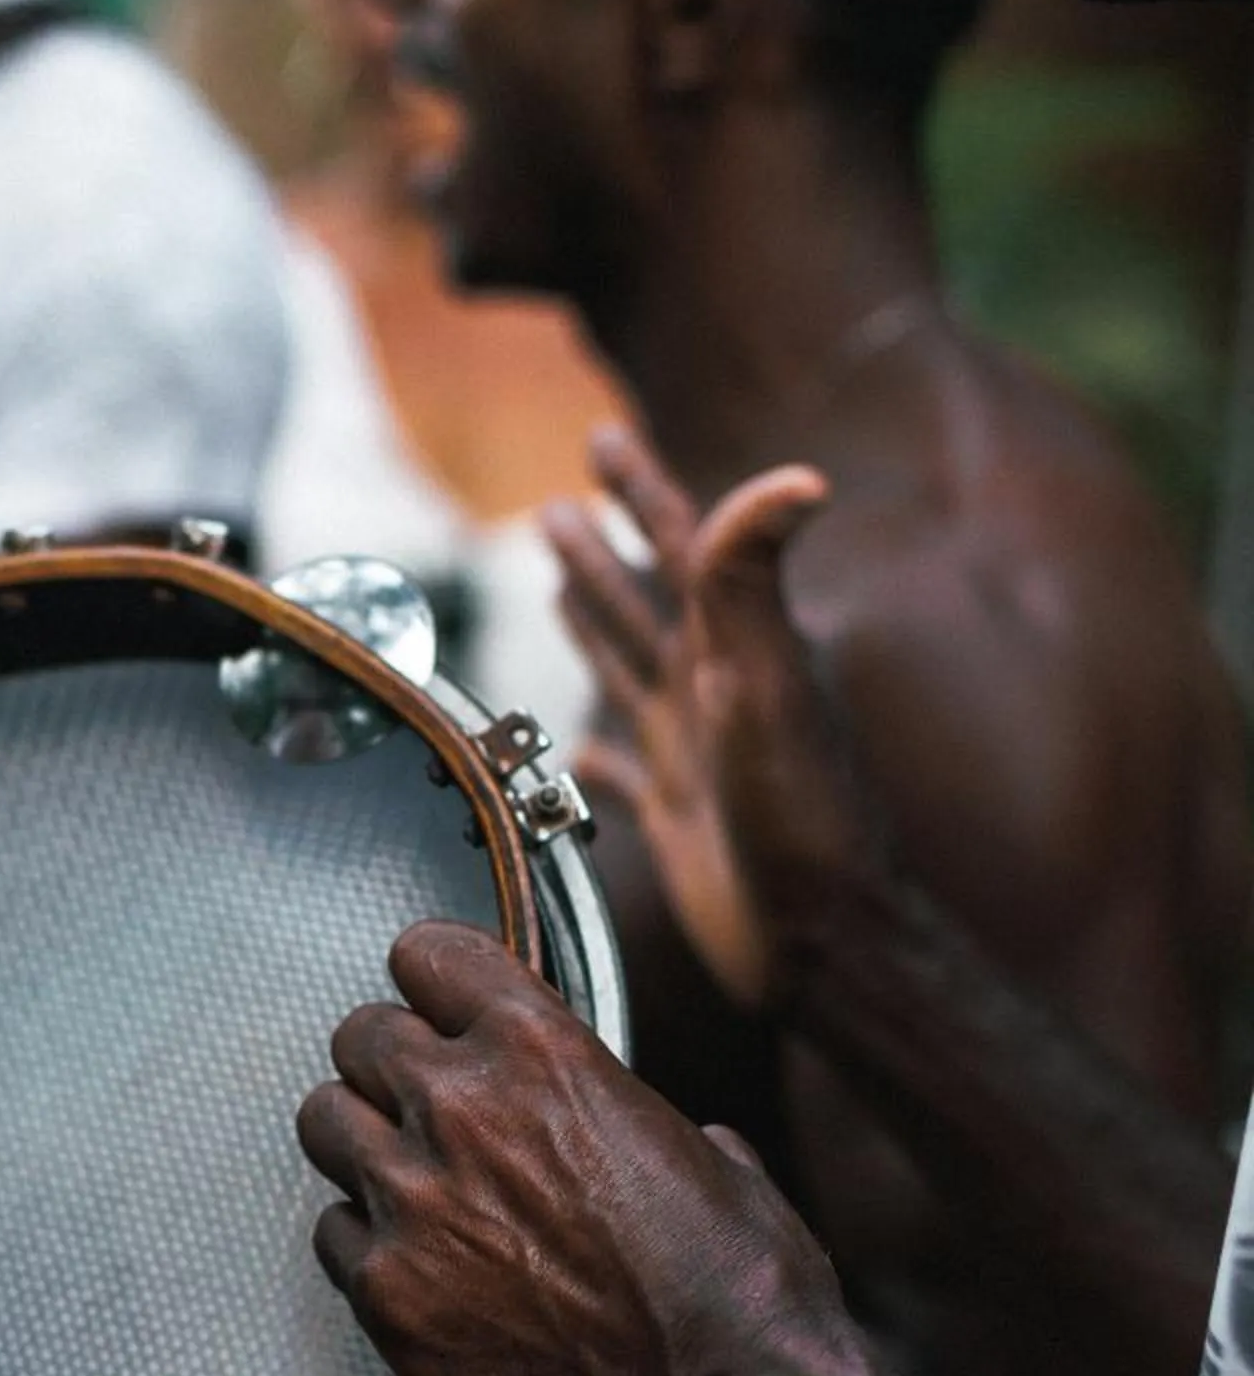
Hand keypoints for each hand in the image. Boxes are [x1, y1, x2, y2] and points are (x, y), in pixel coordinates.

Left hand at [298, 921, 845, 1375]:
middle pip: (360, 1036)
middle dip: (391, 1064)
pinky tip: (418, 1266)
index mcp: (540, 1051)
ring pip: (324, 1124)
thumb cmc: (735, 1285)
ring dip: (362, 1142)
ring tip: (406, 1179)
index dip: (435, 984)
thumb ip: (633, 1112)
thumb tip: (636, 1125)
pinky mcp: (388, 1293)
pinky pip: (333, 1235)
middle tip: (421, 1102)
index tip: (438, 1004)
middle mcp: (462, 1111)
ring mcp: (414, 1203)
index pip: (426, 956)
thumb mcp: (704, 1148)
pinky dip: (366, 1245)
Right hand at [547, 426, 871, 1007]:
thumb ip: (756, 582)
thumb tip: (799, 476)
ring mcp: (696, 756)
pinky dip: (594, 760)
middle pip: (645, 602)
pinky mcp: (681, 821)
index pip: (682, 548)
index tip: (602, 438)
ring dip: (596, 628)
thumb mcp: (770, 681)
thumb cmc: (800, 812)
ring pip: (630, 672)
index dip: (640, 492)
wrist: (820, 937)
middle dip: (604, 550)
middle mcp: (713, 692)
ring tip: (558, 588)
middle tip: (554, 505)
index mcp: (733, 648)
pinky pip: (625, 778)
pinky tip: (576, 752)